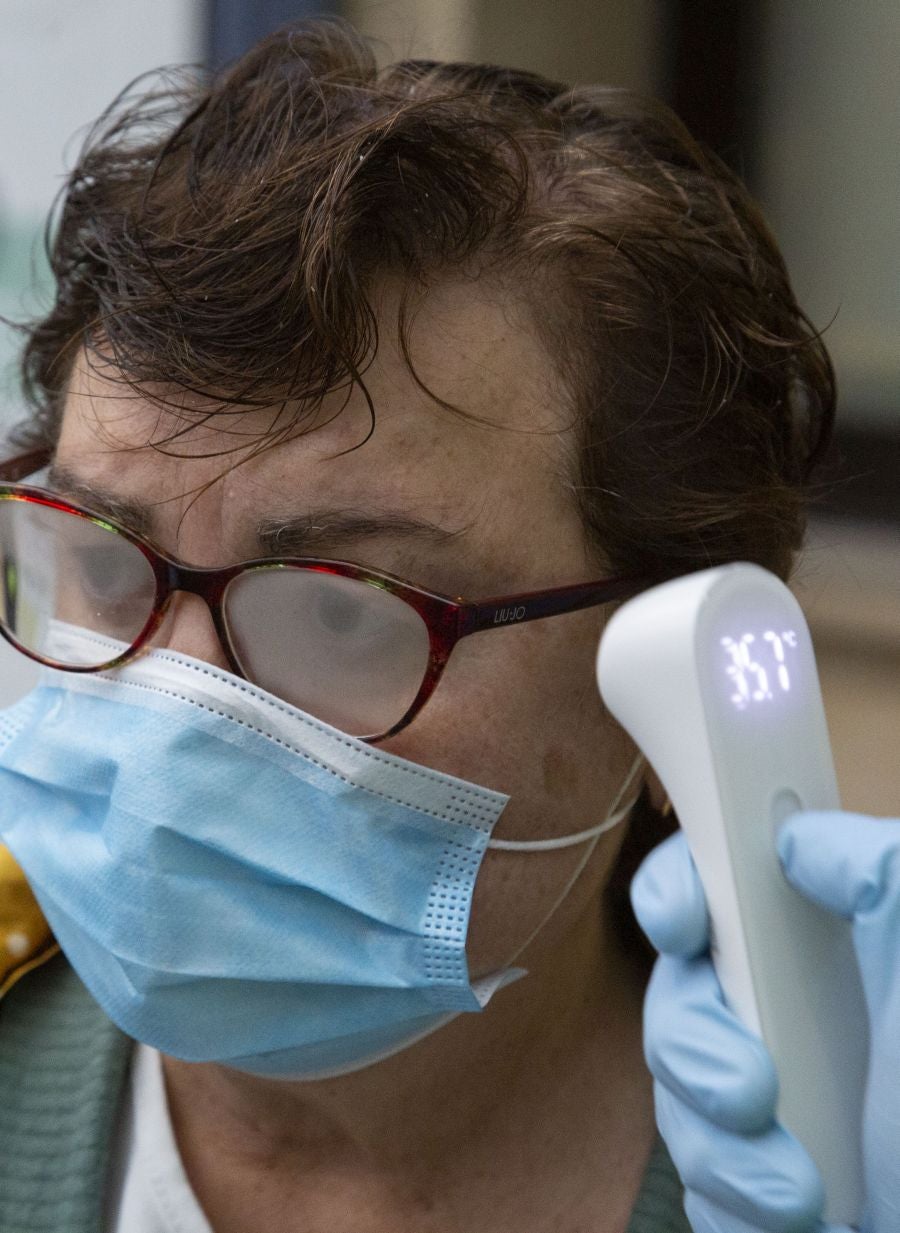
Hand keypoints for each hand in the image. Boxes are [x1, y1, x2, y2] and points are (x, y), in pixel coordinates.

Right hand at [631, 811, 899, 1232]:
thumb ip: (877, 874)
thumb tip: (801, 840)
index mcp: (831, 952)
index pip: (720, 890)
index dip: (679, 892)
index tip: (682, 925)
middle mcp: (797, 1018)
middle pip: (679, 993)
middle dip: (692, 1043)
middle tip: (750, 1091)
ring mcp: (780, 1102)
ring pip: (678, 1092)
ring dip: (718, 1147)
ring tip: (796, 1189)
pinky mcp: (765, 1186)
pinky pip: (699, 1183)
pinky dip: (729, 1204)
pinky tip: (787, 1217)